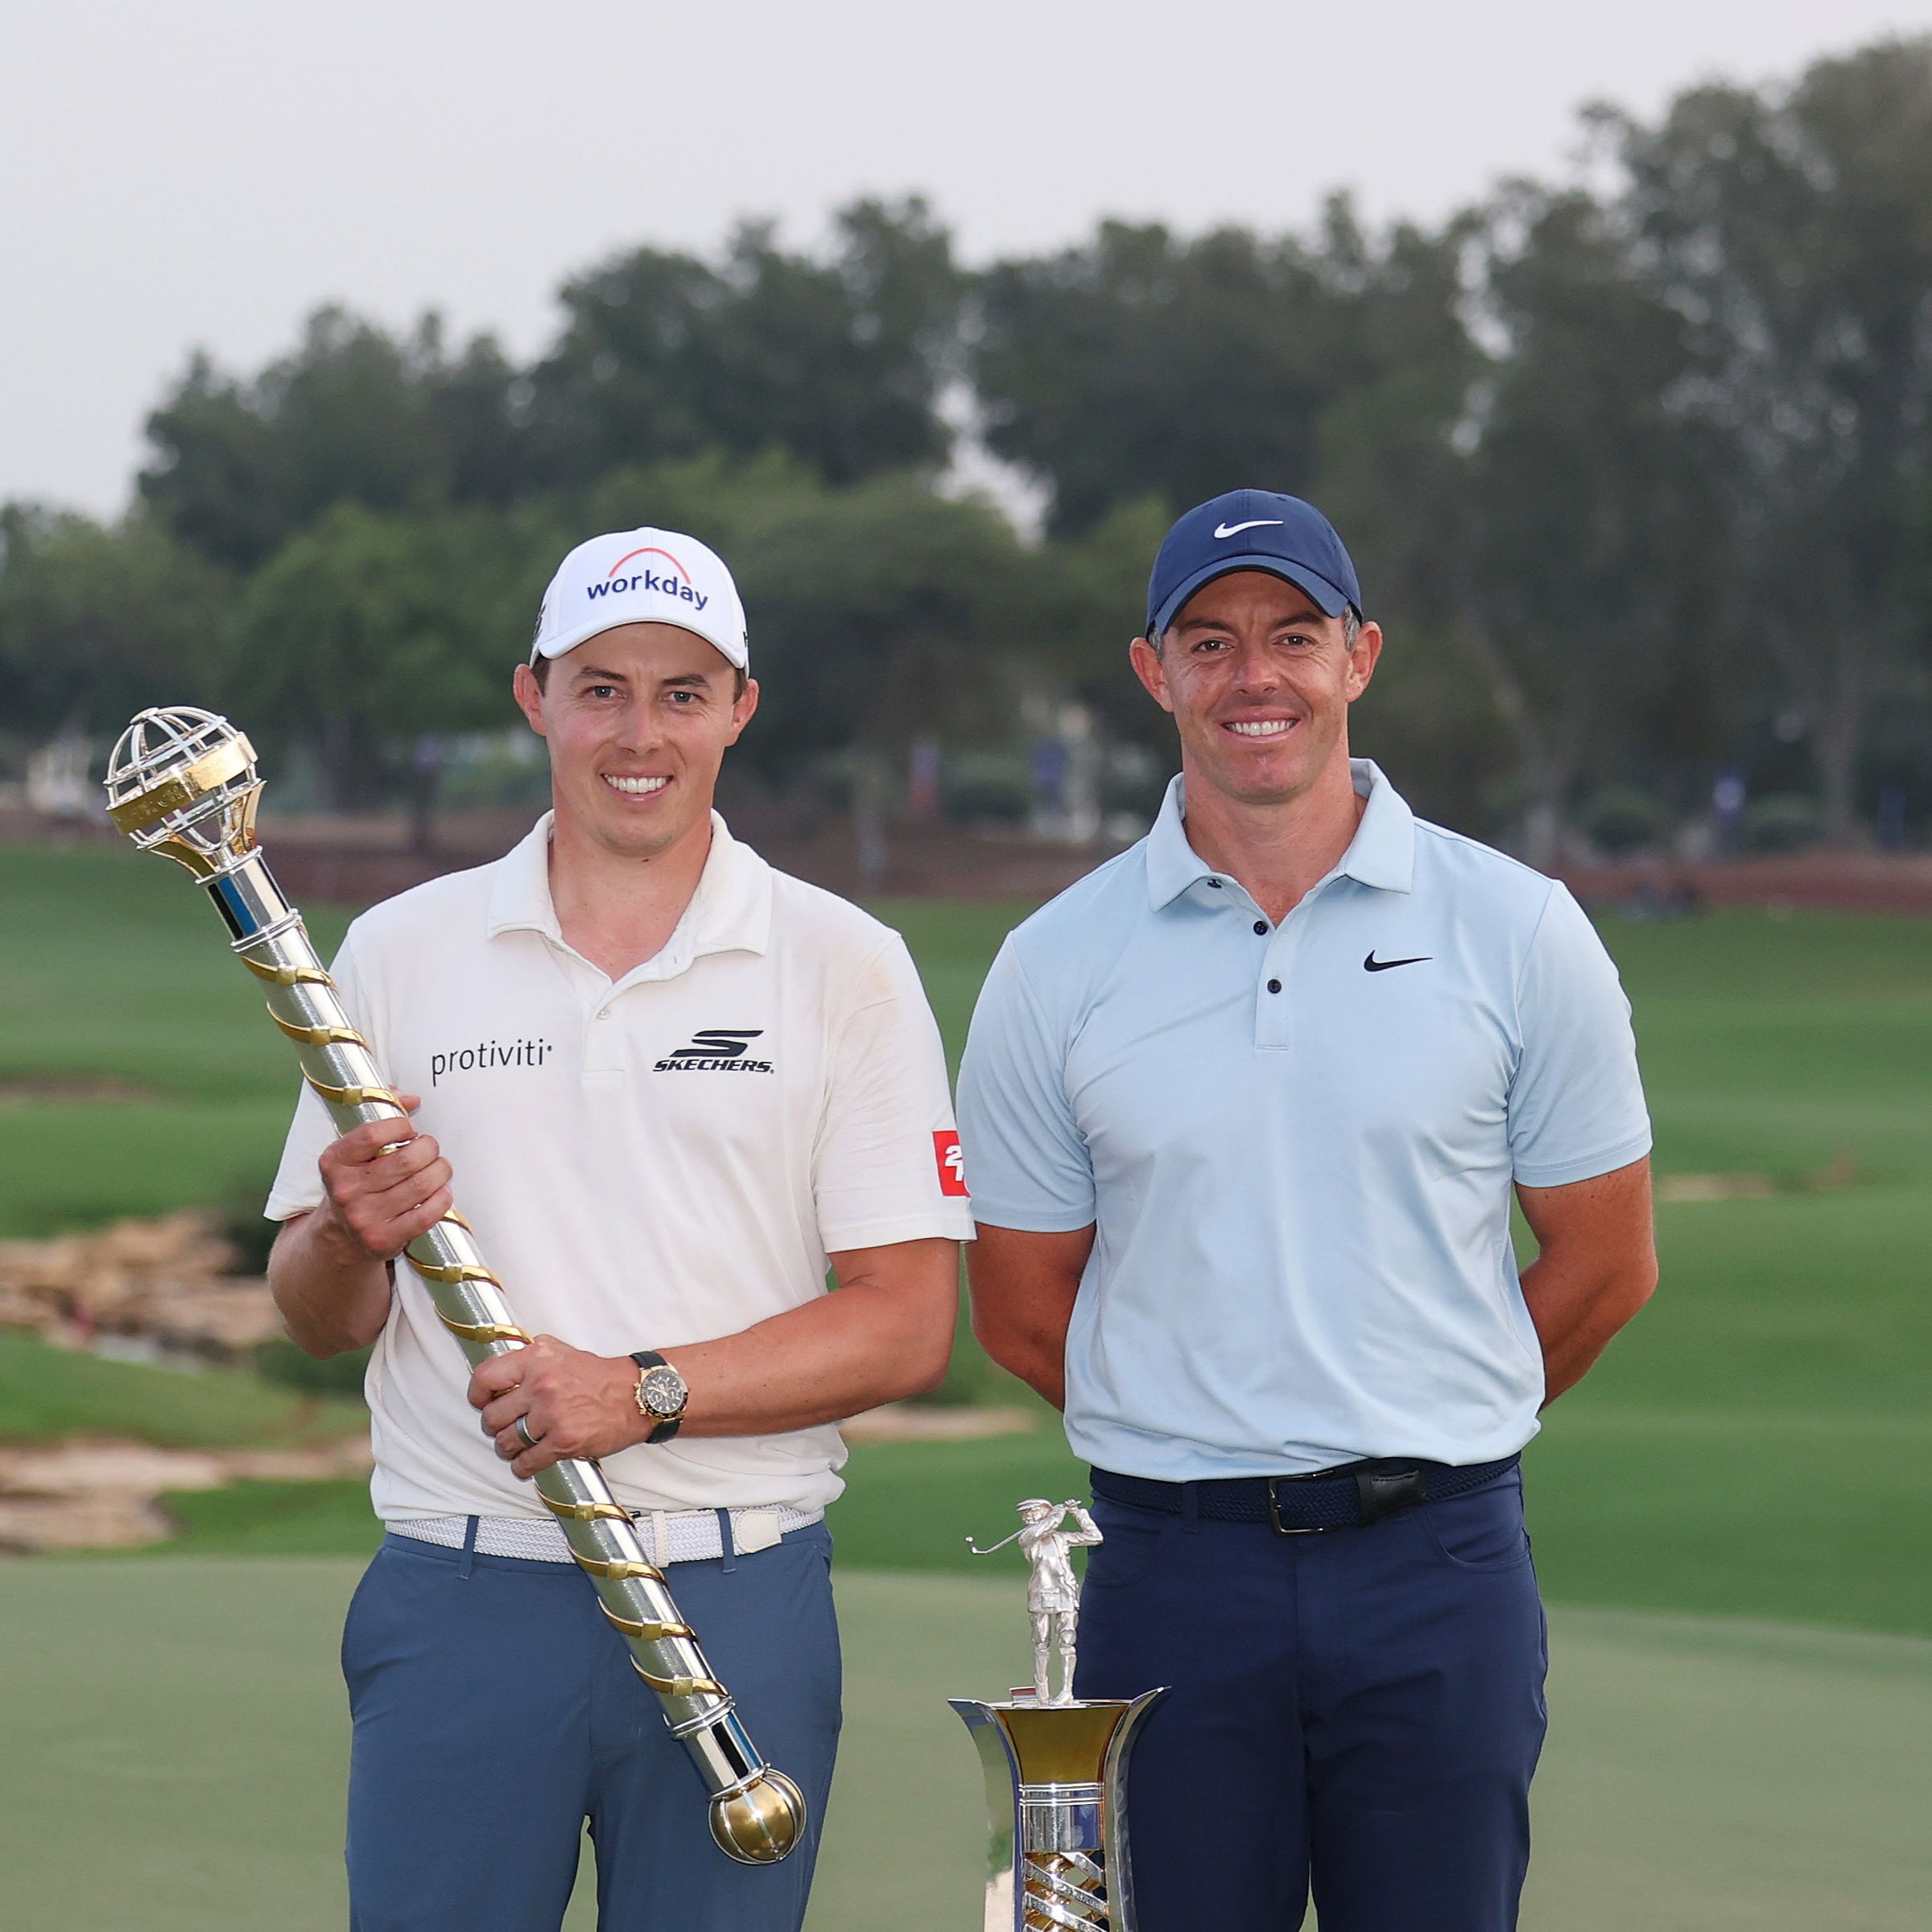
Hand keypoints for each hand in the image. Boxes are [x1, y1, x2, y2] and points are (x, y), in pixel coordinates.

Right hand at [315, 1095, 451, 1261]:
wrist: (340, 1235)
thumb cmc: (357, 1182)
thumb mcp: (355, 1151)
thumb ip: (381, 1117)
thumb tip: (412, 1098)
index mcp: (334, 1162)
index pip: (373, 1134)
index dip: (401, 1126)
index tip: (410, 1129)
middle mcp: (346, 1190)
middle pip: (407, 1160)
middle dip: (429, 1148)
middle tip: (430, 1149)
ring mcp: (364, 1218)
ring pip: (422, 1184)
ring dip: (441, 1171)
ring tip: (439, 1168)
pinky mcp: (383, 1240)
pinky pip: (428, 1213)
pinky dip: (442, 1198)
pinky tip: (440, 1191)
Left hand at [469, 1336, 645, 1478]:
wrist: (636, 1396)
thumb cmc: (601, 1377)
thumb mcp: (561, 1351)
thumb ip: (530, 1358)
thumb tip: (500, 1371)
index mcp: (537, 1359)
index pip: (485, 1378)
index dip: (477, 1395)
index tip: (481, 1402)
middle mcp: (541, 1384)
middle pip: (492, 1416)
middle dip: (494, 1427)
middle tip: (503, 1427)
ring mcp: (552, 1414)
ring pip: (506, 1442)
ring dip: (507, 1449)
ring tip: (516, 1446)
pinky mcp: (563, 1441)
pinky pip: (527, 1462)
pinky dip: (523, 1467)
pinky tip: (528, 1463)